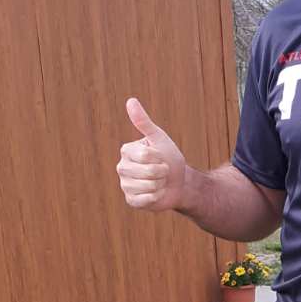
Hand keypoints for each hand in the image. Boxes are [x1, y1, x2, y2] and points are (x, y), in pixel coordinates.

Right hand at [116, 97, 186, 211]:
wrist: (178, 182)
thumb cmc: (169, 158)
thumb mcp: (159, 138)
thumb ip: (144, 122)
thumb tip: (130, 101)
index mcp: (127, 151)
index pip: (146, 155)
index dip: (160, 157)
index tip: (161, 157)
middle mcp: (122, 167)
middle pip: (148, 171)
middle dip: (162, 172)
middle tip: (162, 171)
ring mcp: (125, 185)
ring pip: (148, 186)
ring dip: (160, 185)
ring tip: (159, 182)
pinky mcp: (131, 200)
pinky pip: (145, 199)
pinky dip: (156, 197)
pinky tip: (156, 193)